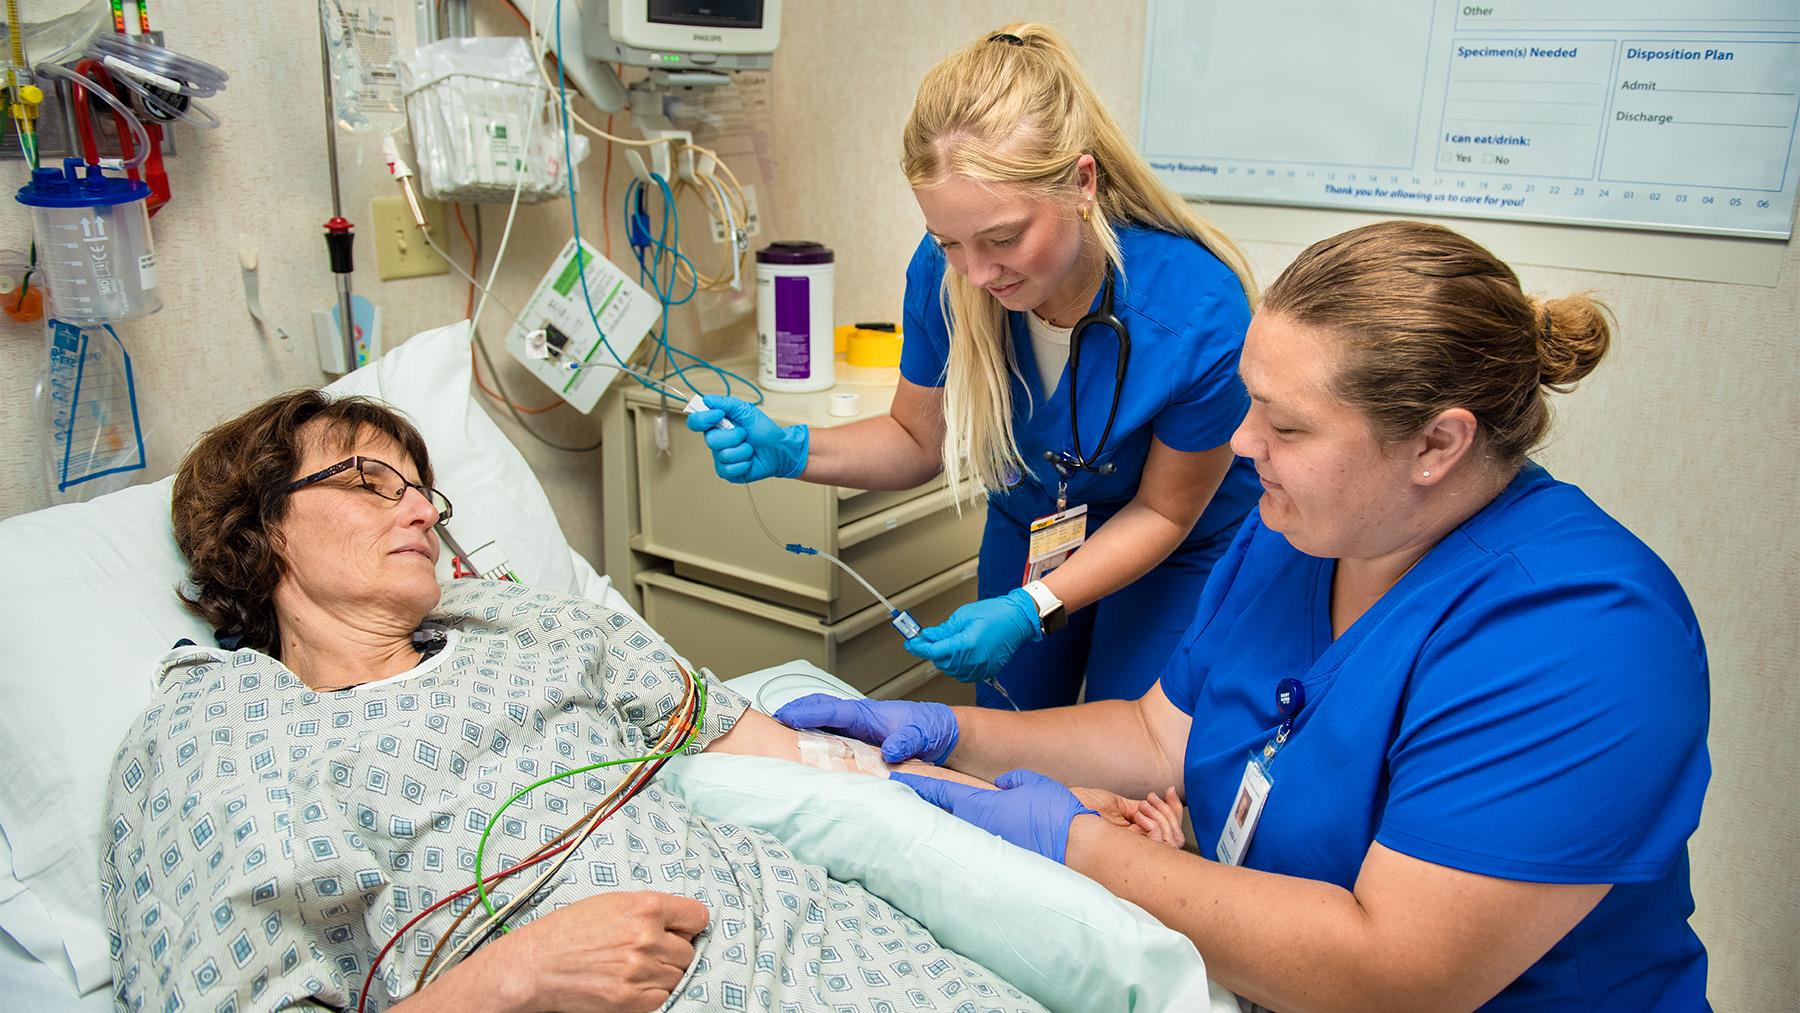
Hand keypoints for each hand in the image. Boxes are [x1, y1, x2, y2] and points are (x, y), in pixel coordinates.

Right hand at [502, 891, 707, 1012]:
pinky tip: (631, 983)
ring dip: (662, 973)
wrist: (536, 964)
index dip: (687, 924)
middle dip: (672, 950)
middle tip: (647, 950)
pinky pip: (662, 997)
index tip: (679, 929)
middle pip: (688, 950)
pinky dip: (652, 993)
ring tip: (634, 967)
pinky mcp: (631, 1000)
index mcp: (646, 907)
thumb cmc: (569, 930)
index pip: (697, 917)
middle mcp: (647, 938)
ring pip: (677, 976)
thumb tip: (680, 922)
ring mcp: (640, 971)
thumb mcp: (612, 903)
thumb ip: (649, 910)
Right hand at [684, 395, 808, 482]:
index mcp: (717, 425)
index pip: (696, 421)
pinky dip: (744, 463)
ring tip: (750, 448)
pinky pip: (729, 468)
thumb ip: (727, 404)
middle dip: (734, 436)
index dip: (704, 419)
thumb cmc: (765, 431)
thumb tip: (707, 400)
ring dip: (743, 450)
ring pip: (723, 454)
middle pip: (710, 440)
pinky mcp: (727, 472)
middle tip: (745, 434)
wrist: (780, 450)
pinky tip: (749, 460)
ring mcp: (720, 457)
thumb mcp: (747, 411)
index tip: (719, 415)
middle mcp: (716, 441)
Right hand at [773, 693, 957, 763]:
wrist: (942, 736)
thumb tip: (890, 750)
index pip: (830, 708)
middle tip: (766, 726)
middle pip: (817, 713)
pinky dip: (812, 746)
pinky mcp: (858, 746)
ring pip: (820, 728)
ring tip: (774, 742)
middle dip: (792, 716)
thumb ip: (906, 739)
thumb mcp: (921, 733)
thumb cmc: (930, 729)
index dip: (806, 711)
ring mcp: (855, 733)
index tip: (784, 716)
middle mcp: (856, 720)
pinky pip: (830, 743)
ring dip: (798, 732)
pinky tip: (800, 758)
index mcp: (866, 713)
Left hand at [890, 768, 1096, 863]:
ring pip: (960, 835)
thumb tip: (1003, 786)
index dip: (917, 783)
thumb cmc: (1055, 815)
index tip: (897, 779)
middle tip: (911, 802)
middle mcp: (975, 829)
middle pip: (943, 817)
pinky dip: (970, 847)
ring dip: (951, 829)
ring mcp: (985, 851)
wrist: (1077, 850)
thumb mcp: (1032, 782)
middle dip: (928, 809)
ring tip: (942, 825)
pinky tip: (976, 846)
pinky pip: (977, 852)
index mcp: (979, 805)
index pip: (939, 792)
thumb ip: (1012, 781)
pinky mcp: (997, 866)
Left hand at [902, 588, 1041, 681]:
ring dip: (943, 660)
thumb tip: (928, 636)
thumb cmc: (996, 613)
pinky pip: (964, 674)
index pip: (934, 651)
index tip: (911, 643)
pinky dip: (956, 666)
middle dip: (931, 652)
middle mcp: (973, 660)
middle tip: (925, 640)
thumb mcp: (964, 615)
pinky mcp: (987, 671)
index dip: (919, 647)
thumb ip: (943, 629)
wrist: (1018, 619)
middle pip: (941, 662)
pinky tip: (957, 654)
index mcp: (966, 644)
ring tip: (944, 645)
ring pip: (951, 671)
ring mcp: (981, 668)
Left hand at [1072, 786, 1185, 848]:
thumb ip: (1137, 809)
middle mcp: (1136, 846)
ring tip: (1146, 803)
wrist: (1062, 812)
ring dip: (1164, 816)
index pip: (1166, 832)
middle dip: (1173, 814)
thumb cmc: (1081, 808)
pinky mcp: (1130, 852)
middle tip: (1163, 794)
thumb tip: (1155, 806)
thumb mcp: (1115, 804)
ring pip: (1170, 842)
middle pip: (1174, 840)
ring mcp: (1135, 850)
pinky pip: (1159, 842)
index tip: (1170, 790)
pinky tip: (1141, 811)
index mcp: (1133, 836)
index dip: (1173, 811)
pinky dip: (1156, 822)